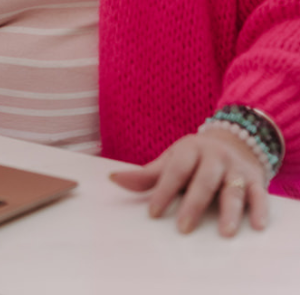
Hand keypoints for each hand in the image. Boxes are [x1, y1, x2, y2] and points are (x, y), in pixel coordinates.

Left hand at [109, 125, 268, 236]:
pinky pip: (260, 195)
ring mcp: (236, 168)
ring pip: (233, 189)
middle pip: (204, 180)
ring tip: (225, 232)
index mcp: (190, 149)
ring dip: (230, 210)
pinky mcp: (256, 180)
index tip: (153, 213)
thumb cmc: (194, 158)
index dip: (164, 190)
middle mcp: (215, 157)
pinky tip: (256, 225)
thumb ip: (146, 175)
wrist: (234, 141)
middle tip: (183, 228)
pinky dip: (259, 209)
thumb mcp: (172, 160)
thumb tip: (112, 179)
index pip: (175, 170)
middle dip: (194, 204)